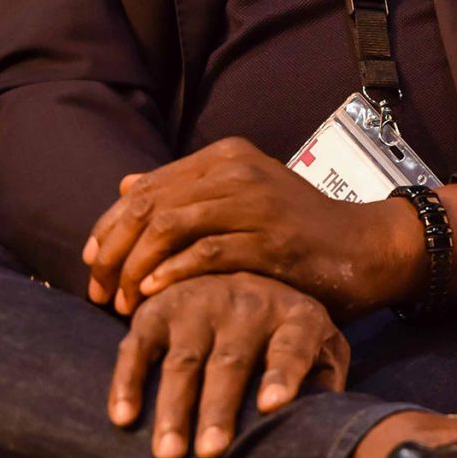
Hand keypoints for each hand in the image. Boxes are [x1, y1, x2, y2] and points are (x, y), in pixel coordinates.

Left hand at [83, 136, 423, 319]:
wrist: (364, 247)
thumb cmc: (297, 232)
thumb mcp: (240, 200)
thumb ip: (186, 193)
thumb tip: (124, 185)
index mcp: (223, 156)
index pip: (145, 188)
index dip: (109, 227)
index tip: (92, 265)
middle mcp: (235, 170)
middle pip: (149, 205)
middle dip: (113, 250)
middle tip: (98, 289)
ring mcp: (254, 201)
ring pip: (169, 226)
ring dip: (136, 267)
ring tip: (122, 301)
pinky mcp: (272, 238)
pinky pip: (207, 252)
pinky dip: (172, 273)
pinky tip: (154, 294)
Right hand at [107, 271, 349, 457]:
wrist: (246, 275)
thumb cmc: (289, 337)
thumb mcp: (322, 350)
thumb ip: (325, 382)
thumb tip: (321, 426)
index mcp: (296, 315)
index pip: (292, 345)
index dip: (283, 374)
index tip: (272, 406)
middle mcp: (247, 303)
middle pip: (231, 361)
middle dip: (219, 408)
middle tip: (210, 454)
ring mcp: (199, 302)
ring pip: (183, 360)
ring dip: (173, 408)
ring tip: (168, 455)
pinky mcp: (159, 309)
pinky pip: (138, 347)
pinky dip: (127, 381)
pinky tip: (123, 417)